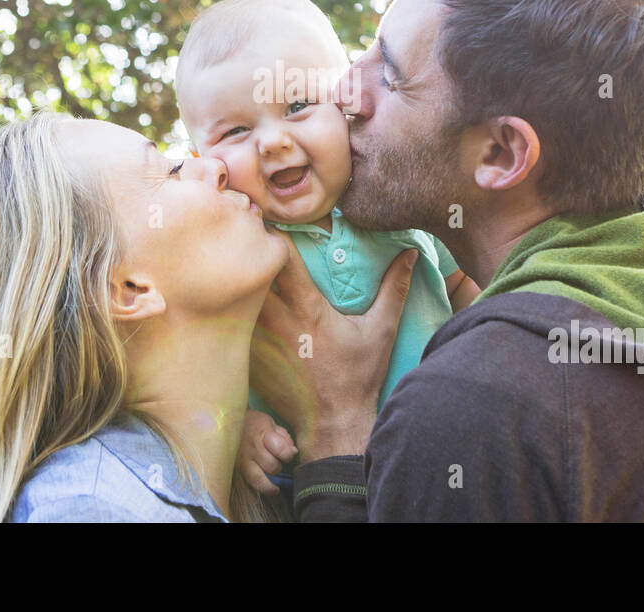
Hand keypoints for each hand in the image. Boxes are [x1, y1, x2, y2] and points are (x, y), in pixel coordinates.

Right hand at [236, 409, 297, 495]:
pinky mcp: (237, 468)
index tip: (289, 454)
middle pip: (272, 466)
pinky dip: (262, 487)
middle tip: (277, 461)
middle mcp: (252, 448)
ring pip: (260, 479)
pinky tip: (270, 489)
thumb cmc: (252, 422)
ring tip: (274, 481)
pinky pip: (251, 483)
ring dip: (270, 480)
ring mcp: (243, 460)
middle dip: (279, 465)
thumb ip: (284, 437)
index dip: (288, 454)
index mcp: (263, 434)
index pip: (280, 449)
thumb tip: (294, 452)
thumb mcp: (270, 423)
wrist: (228, 422)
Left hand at [250, 241, 416, 461]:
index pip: (283, 260)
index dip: (274, 236)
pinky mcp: (250, 358)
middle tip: (246, 236)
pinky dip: (234, 311)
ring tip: (234, 263)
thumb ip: (394, 289)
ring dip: (238, 282)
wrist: (333, 424)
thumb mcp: (381, 330)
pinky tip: (232, 303)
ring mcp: (261, 341)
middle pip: (252, 275)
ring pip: (238, 299)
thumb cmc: (358, 376)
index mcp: (309, 308)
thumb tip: (411, 253)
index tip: (270, 219)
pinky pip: (234, 326)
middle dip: (249, 254)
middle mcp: (279, 321)